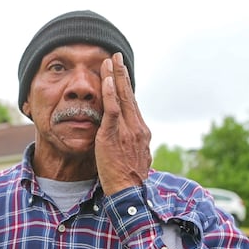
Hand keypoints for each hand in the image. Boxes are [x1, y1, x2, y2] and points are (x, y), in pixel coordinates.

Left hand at [95, 52, 151, 194]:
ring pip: (122, 97)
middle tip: (117, 56)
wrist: (128, 192)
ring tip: (110, 60)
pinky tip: (107, 79)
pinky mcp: (114, 134)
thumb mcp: (133, 159)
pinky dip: (111, 92)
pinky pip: (113, 109)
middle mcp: (137, 127)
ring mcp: (127, 130)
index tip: (121, 74)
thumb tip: (128, 142)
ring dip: (115, 76)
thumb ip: (130, 146)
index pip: (133, 105)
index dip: (127, 88)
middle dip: (123, 74)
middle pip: (130, 95)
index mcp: (141, 132)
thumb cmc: (127, 179)